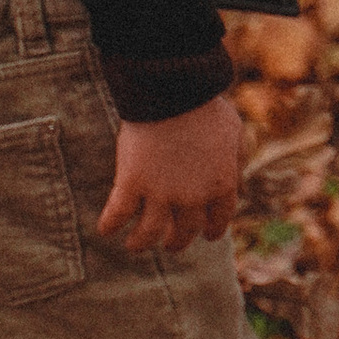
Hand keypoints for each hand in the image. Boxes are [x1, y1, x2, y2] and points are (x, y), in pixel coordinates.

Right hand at [99, 97, 242, 253]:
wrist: (175, 94)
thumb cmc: (205, 107)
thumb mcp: (233, 132)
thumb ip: (233, 157)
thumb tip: (234, 172)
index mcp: (221, 185)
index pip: (219, 219)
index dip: (211, 230)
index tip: (206, 236)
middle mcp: (193, 197)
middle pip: (184, 231)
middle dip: (177, 242)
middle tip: (169, 244)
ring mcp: (161, 193)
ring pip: (148, 233)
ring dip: (140, 242)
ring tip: (134, 245)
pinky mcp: (132, 184)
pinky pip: (118, 214)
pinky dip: (109, 224)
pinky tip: (105, 229)